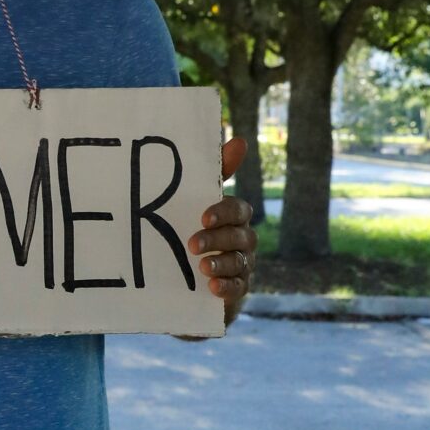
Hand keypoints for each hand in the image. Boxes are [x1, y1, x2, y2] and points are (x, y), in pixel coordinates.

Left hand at [184, 133, 256, 332]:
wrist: (186, 277)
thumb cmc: (195, 229)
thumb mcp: (196, 203)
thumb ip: (216, 174)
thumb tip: (238, 140)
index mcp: (234, 218)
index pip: (239, 210)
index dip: (224, 212)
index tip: (203, 217)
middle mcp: (243, 240)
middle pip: (241, 236)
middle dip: (218, 239)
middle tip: (193, 244)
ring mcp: (243, 265)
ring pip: (240, 262)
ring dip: (221, 263)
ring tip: (202, 266)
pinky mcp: (237, 289)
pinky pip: (239, 288)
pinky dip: (227, 287)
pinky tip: (212, 286)